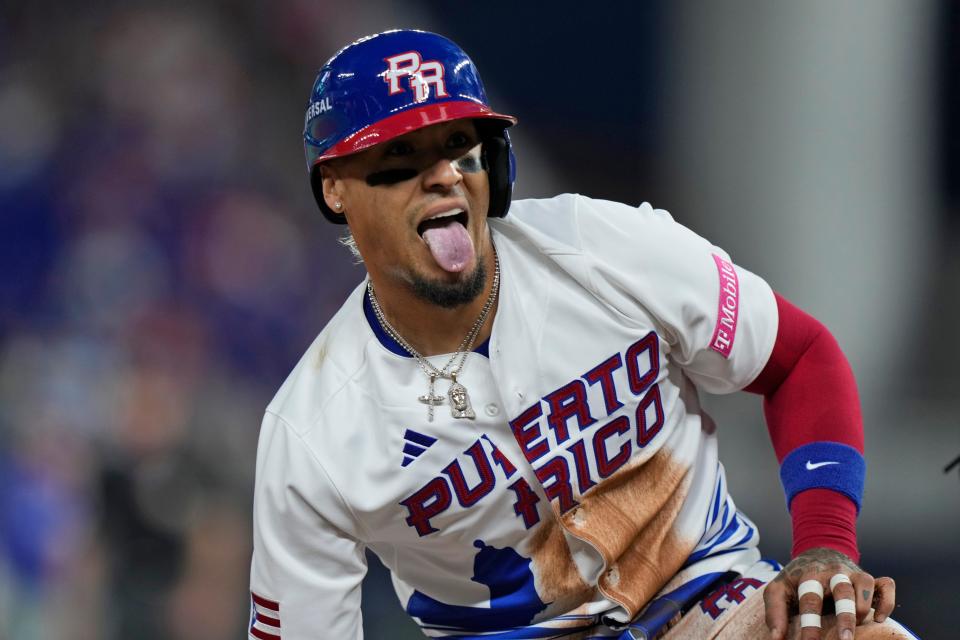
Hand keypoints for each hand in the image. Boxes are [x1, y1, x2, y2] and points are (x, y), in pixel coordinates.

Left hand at [763, 547, 895, 639]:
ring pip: (865, 583)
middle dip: (845, 616)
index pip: (810, 600)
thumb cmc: (797, 578)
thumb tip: (776, 639)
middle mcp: (833, 572)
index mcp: (809, 575)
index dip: (810, 624)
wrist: (817, 552)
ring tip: (860, 622)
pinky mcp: (869, 578)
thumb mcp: (778, 589)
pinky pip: (886, 585)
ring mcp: (853, 574)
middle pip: (842, 590)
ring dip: (863, 604)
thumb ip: (775, 613)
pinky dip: (886, 601)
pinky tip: (879, 618)